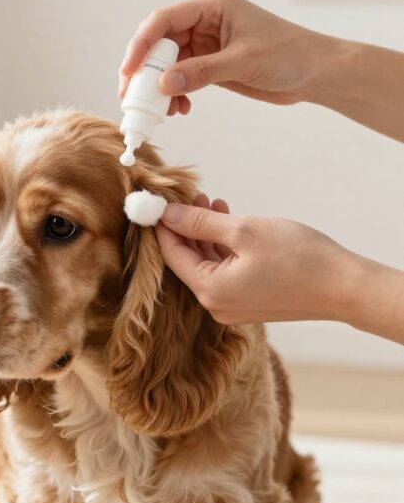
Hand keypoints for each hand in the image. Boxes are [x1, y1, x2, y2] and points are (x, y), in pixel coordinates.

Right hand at [119, 0, 332, 115]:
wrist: (314, 72)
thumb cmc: (288, 55)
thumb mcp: (243, 62)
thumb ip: (201, 72)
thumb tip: (163, 85)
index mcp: (211, 6)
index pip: (163, 21)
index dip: (141, 46)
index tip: (129, 72)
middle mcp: (204, 21)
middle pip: (160, 43)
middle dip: (145, 71)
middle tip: (132, 98)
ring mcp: (206, 44)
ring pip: (168, 64)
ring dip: (160, 87)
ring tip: (160, 111)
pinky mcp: (211, 65)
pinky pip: (182, 78)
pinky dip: (176, 94)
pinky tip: (180, 109)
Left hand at [156, 196, 348, 324]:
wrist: (343, 287)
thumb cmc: (298, 258)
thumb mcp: (244, 231)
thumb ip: (201, 223)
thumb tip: (168, 214)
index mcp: (210, 291)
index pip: (172, 255)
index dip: (164, 226)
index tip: (159, 201)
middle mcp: (216, 305)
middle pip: (188, 261)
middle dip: (186, 226)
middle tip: (191, 195)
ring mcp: (233, 306)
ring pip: (207, 264)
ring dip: (206, 233)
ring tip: (211, 202)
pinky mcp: (250, 302)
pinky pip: (225, 272)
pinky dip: (223, 247)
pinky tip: (227, 221)